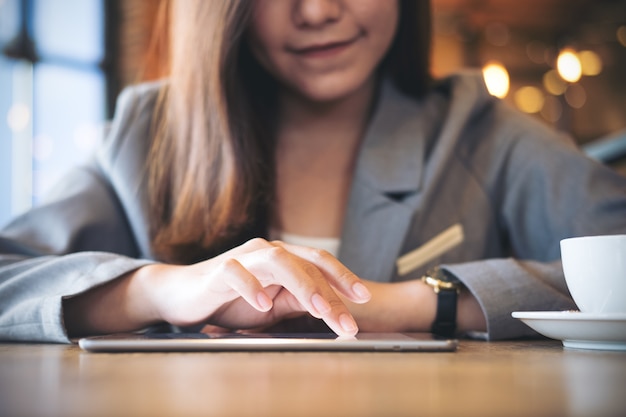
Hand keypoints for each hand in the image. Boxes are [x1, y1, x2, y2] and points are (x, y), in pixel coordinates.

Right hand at [142, 238, 371, 335]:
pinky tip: (264, 305)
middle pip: (306, 262)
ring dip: (302, 285)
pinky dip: (252, 287)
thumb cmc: (229, 300)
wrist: (181, 295)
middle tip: (348, 320)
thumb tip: (331, 307)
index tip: (364, 300)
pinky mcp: (218, 270)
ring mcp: (243, 258)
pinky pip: (237, 272)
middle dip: (331, 291)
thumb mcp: (271, 304)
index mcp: (283, 259)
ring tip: (319, 309)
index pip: (319, 264)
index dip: (343, 279)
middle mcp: (267, 252)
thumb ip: (297, 300)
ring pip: (279, 261)